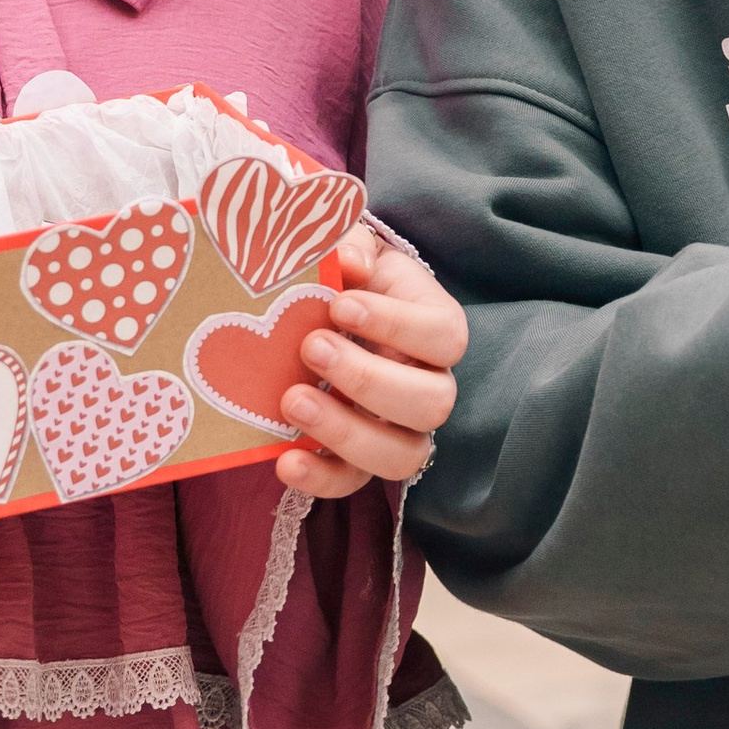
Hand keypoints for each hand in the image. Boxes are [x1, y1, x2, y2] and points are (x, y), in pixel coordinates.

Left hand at [275, 225, 464, 504]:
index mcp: (435, 327)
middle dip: (369, 379)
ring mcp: (400, 428)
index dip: (396, 325)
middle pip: (433, 402)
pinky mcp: (360, 458)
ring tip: (293, 401)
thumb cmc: (347, 277)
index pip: (444, 335)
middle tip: (311, 348)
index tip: (340, 305)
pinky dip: (322, 478)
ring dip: (347, 432)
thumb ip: (352, 245)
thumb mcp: (352, 248)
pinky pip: (354, 482)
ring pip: (404, 454)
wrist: (324, 311)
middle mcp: (430, 384)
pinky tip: (285, 460)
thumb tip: (350, 262)